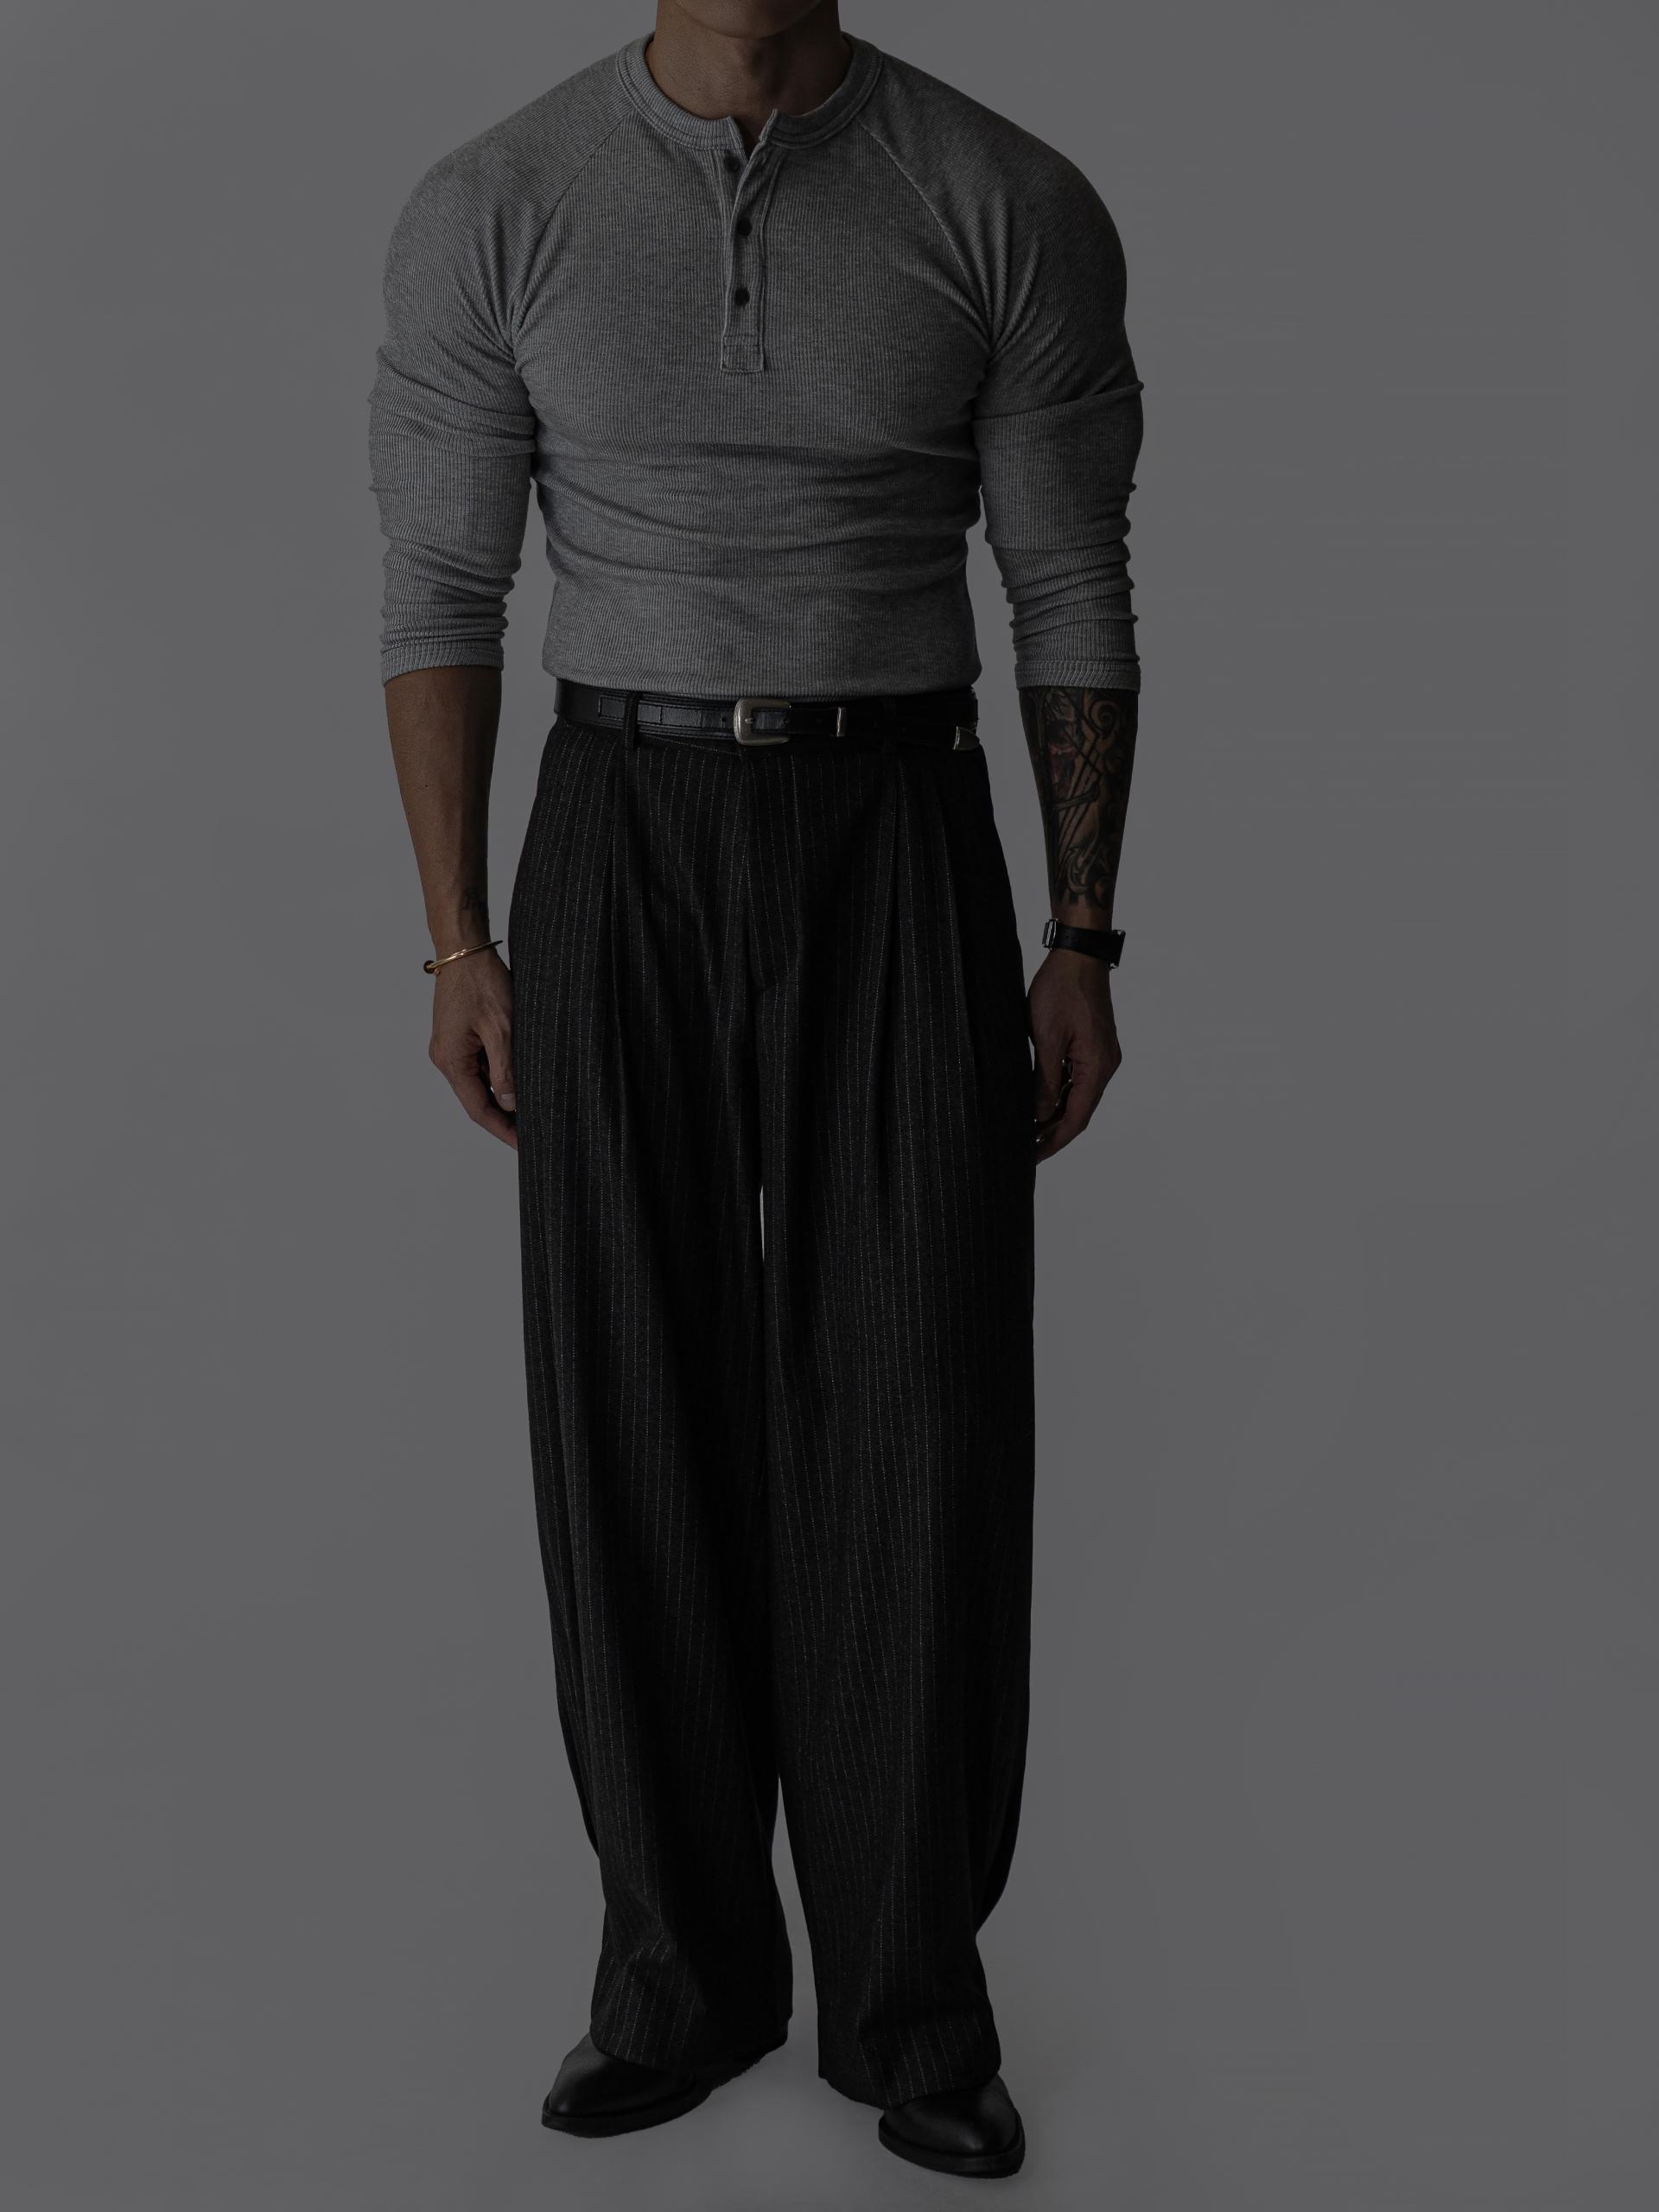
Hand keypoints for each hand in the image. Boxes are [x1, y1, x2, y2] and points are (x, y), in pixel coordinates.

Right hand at [428, 948, 516, 1148]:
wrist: (464, 949)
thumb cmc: (482, 983)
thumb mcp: (501, 1029)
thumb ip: (506, 1069)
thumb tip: (510, 1103)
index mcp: (452, 1061)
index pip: (479, 1109)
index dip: (503, 1130)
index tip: (525, 1145)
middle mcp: (446, 1058)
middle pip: (478, 1098)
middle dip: (505, 1116)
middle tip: (535, 1131)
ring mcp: (451, 1046)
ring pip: (481, 1081)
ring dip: (504, 1094)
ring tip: (534, 1106)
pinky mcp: (459, 1035)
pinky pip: (480, 1064)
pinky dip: (500, 1074)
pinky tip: (521, 1077)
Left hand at [1029, 947, 1121, 1161]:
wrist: (1078, 954)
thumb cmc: (1062, 989)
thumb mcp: (1046, 1037)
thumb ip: (1044, 1080)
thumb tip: (1039, 1114)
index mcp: (1097, 1066)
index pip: (1076, 1118)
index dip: (1053, 1141)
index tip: (1032, 1157)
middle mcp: (1105, 1065)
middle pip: (1078, 1112)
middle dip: (1052, 1133)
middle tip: (1025, 1150)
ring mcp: (1101, 1055)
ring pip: (1077, 1097)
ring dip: (1054, 1115)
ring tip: (1027, 1131)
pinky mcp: (1093, 1045)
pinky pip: (1076, 1079)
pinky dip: (1058, 1094)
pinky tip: (1039, 1102)